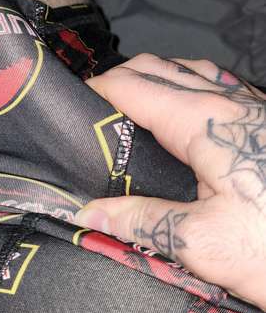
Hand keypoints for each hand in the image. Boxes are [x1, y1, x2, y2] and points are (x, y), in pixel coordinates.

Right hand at [75, 54, 265, 310]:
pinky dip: (185, 87)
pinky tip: (185, 119)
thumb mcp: (205, 246)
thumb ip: (140, 221)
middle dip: (118, 79)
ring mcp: (253, 106)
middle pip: (159, 67)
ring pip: (191, 70)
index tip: (66, 107)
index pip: (131, 87)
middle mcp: (229, 99)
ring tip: (131, 111)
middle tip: (92, 113)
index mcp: (204, 120)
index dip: (94, 91)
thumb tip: (86, 214)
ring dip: (154, 79)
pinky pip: (218, 84)